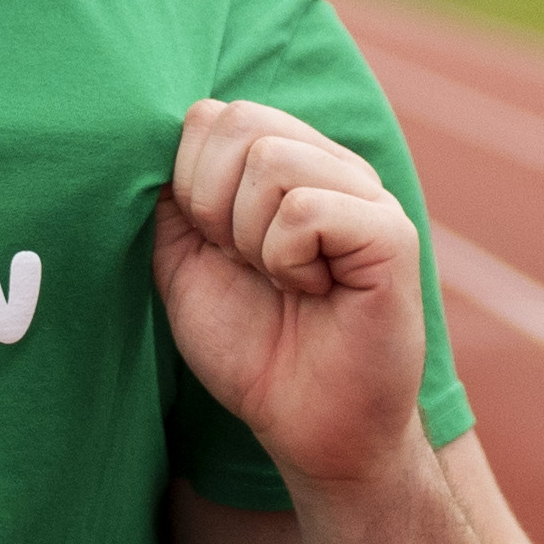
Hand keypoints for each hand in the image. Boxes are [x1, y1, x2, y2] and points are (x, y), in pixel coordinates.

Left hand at [150, 98, 430, 492]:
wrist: (309, 429)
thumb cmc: (252, 348)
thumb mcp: (186, 263)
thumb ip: (170, 199)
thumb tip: (152, 139)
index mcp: (287, 162)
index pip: (214, 115)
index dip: (189, 181)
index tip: (215, 246)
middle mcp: (331, 165)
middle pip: (240, 120)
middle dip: (212, 204)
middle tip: (245, 263)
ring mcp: (367, 195)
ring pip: (272, 159)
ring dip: (252, 238)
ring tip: (284, 280)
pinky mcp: (391, 234)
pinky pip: (306, 209)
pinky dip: (286, 260)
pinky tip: (312, 291)